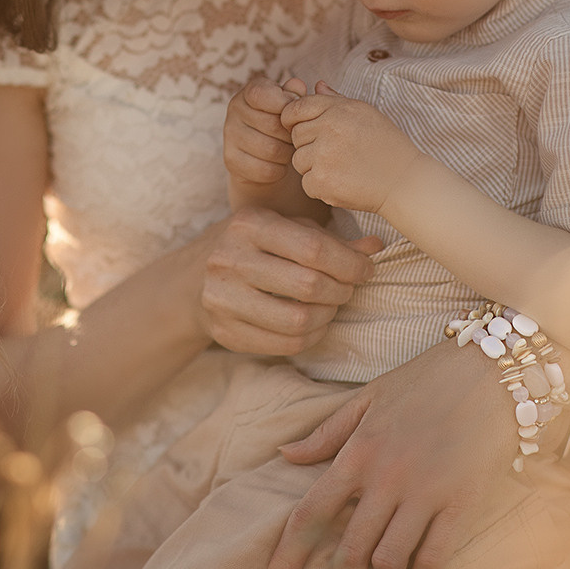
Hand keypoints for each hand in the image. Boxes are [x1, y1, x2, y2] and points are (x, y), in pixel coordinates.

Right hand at [187, 207, 379, 356]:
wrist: (194, 278)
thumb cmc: (255, 247)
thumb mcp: (286, 230)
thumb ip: (330, 239)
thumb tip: (375, 248)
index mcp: (248, 224)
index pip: (312, 248)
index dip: (349, 263)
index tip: (365, 269)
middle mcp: (229, 259)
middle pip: (308, 286)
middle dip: (341, 290)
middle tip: (349, 288)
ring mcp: (222, 298)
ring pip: (298, 321)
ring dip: (328, 316)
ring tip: (332, 305)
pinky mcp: (224, 331)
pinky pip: (285, 344)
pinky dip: (311, 337)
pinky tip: (315, 323)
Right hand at [223, 76, 308, 185]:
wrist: (261, 157)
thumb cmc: (281, 124)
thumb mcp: (289, 106)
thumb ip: (295, 94)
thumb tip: (298, 86)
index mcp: (249, 92)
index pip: (262, 95)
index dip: (285, 105)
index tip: (294, 115)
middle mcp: (234, 111)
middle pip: (273, 125)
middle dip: (292, 135)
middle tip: (296, 138)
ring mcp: (230, 136)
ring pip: (271, 150)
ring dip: (287, 154)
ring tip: (289, 150)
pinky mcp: (231, 160)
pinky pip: (266, 170)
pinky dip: (279, 170)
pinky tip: (278, 164)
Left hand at [263, 339, 523, 568]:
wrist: (493, 368)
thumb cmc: (427, 379)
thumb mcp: (369, 397)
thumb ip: (327, 433)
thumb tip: (285, 456)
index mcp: (357, 452)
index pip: (310, 514)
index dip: (288, 557)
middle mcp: (386, 477)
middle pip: (349, 550)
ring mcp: (425, 491)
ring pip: (390, 559)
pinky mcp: (462, 501)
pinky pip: (436, 554)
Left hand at [282, 86, 424, 214]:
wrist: (405, 182)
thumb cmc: (387, 146)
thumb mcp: (367, 114)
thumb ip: (337, 100)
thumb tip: (317, 85)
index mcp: (339, 109)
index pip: (295, 108)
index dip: (293, 119)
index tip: (304, 129)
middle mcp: (330, 128)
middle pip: (295, 135)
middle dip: (309, 145)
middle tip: (335, 153)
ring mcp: (324, 155)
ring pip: (298, 160)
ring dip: (313, 167)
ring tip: (341, 168)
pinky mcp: (322, 181)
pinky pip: (306, 182)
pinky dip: (320, 187)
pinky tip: (342, 183)